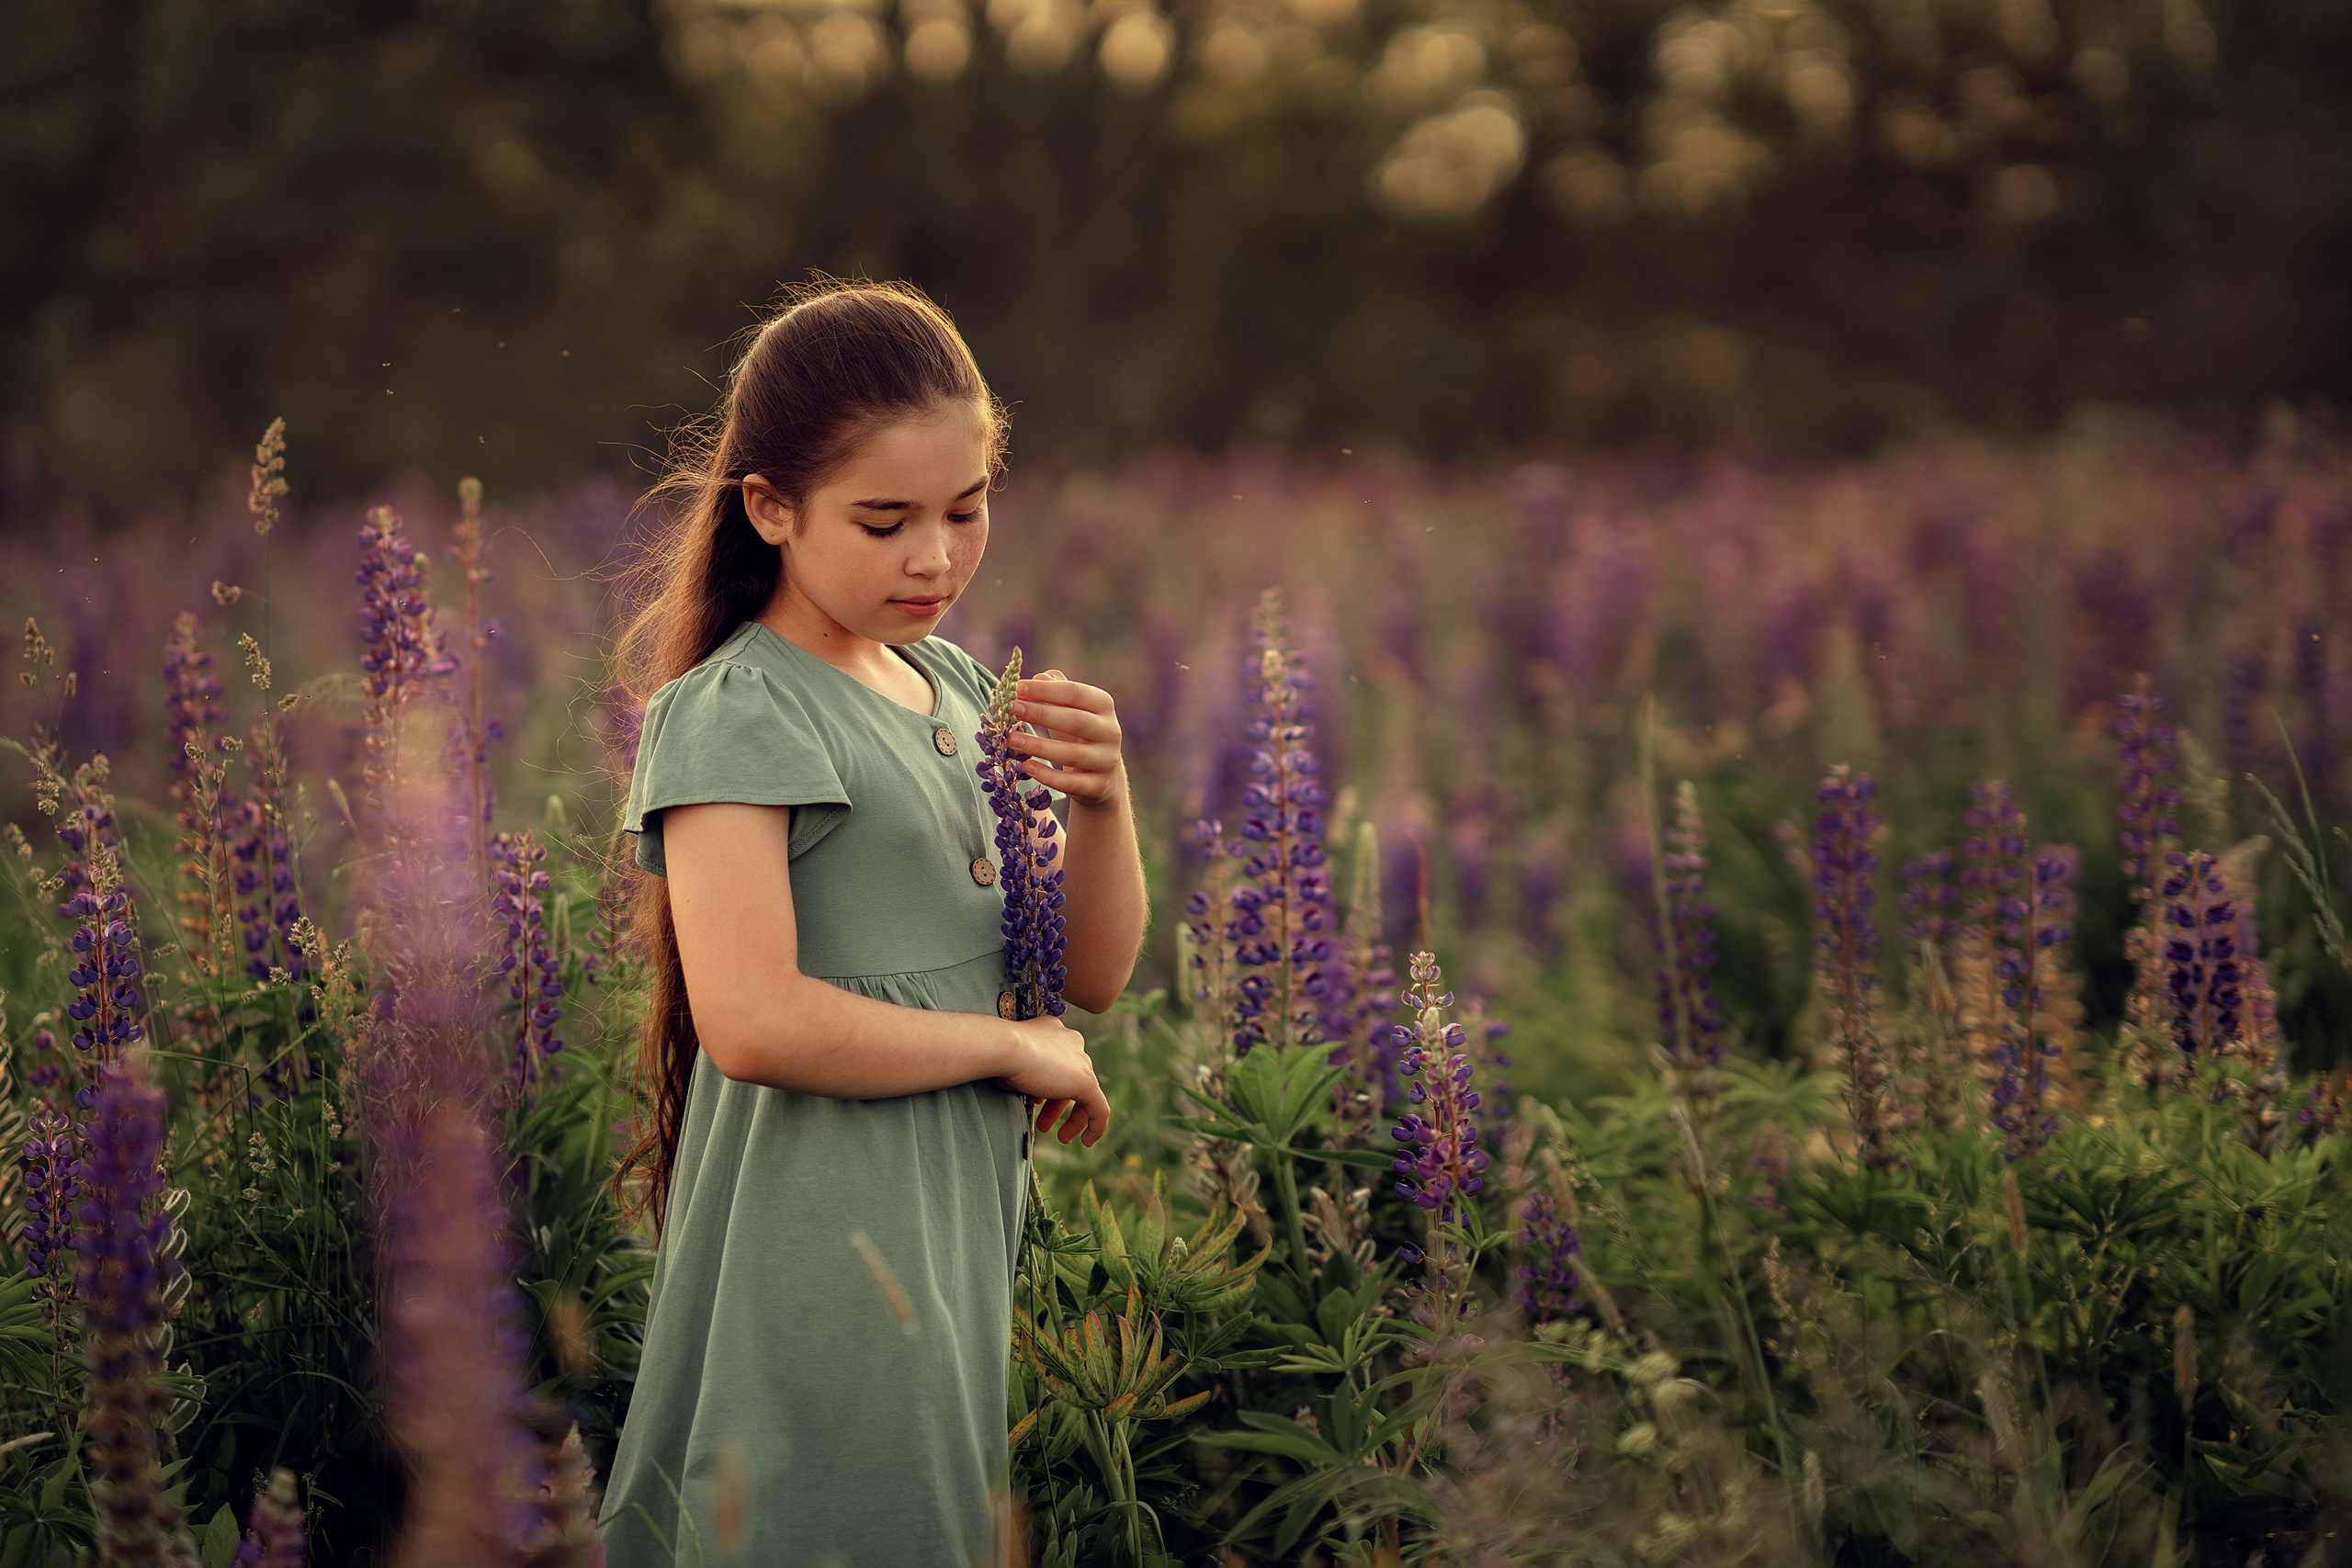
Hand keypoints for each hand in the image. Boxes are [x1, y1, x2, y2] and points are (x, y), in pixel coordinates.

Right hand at [991, 1013, 1111, 1146]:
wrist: (1004, 1047)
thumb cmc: (998, 1054)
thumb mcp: (1011, 1061)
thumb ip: (1024, 1071)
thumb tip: (1025, 1088)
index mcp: (1054, 1031)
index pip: (1059, 1062)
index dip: (1047, 1086)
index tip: (1036, 1103)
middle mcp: (1072, 1041)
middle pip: (1071, 1078)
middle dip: (1057, 1105)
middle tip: (1044, 1124)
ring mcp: (1081, 1061)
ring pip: (1085, 1093)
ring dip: (1073, 1118)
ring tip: (1060, 1137)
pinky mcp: (1086, 1081)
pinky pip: (1099, 1108)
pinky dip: (1096, 1126)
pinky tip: (1087, 1141)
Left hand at [1007, 669, 1126, 811]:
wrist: (1103, 777)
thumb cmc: (1078, 735)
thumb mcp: (1071, 709)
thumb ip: (1057, 691)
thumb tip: (1040, 677)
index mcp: (1103, 705)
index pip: (1075, 692)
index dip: (1045, 690)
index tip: (1017, 687)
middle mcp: (1110, 731)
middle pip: (1075, 721)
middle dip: (1041, 714)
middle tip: (1012, 709)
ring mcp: (1107, 760)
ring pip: (1072, 754)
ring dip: (1039, 746)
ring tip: (1012, 740)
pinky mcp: (1098, 786)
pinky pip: (1071, 783)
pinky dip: (1048, 776)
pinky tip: (1027, 767)